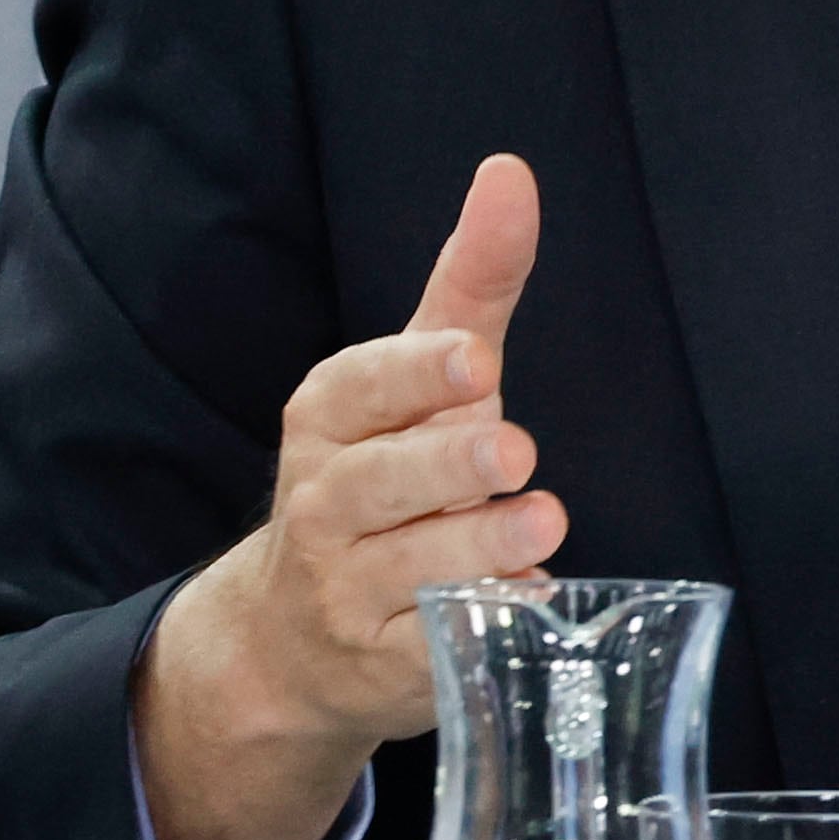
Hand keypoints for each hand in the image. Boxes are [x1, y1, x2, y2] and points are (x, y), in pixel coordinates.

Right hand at [135, 155, 557, 839]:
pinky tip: (526, 604)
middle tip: (511, 449)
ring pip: (408, 567)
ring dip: (475, 547)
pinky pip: (430, 649)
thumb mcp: (422, 375)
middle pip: (378, 482)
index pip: (356, 390)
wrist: (299, 634)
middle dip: (444, 463)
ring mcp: (346, 591)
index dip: (411, 376)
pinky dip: (476, 627)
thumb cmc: (388, 474)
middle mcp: (323, 505)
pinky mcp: (381, 666)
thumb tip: (510, 173)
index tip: (472, 360)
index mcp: (328, 422)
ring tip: (539, 526)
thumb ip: (471, 281)